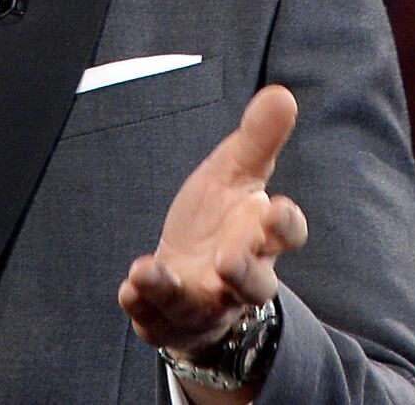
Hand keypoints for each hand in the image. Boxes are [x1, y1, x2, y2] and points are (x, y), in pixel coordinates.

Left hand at [120, 86, 308, 369]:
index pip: (286, 234)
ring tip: (148, 270)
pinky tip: (128, 286)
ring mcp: (205, 303)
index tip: (275, 208)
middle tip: (228, 258)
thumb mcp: (235, 174)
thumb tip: (282, 94)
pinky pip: (158, 321)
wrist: (191, 276)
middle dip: (243, 273)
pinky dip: (143, 304)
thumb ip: (258, 139)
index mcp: (260, 235)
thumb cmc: (220, 220)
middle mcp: (239, 277)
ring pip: (201, 306)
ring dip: (174, 290)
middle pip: (255, 285)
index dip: (285, 224)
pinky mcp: (171, 320)